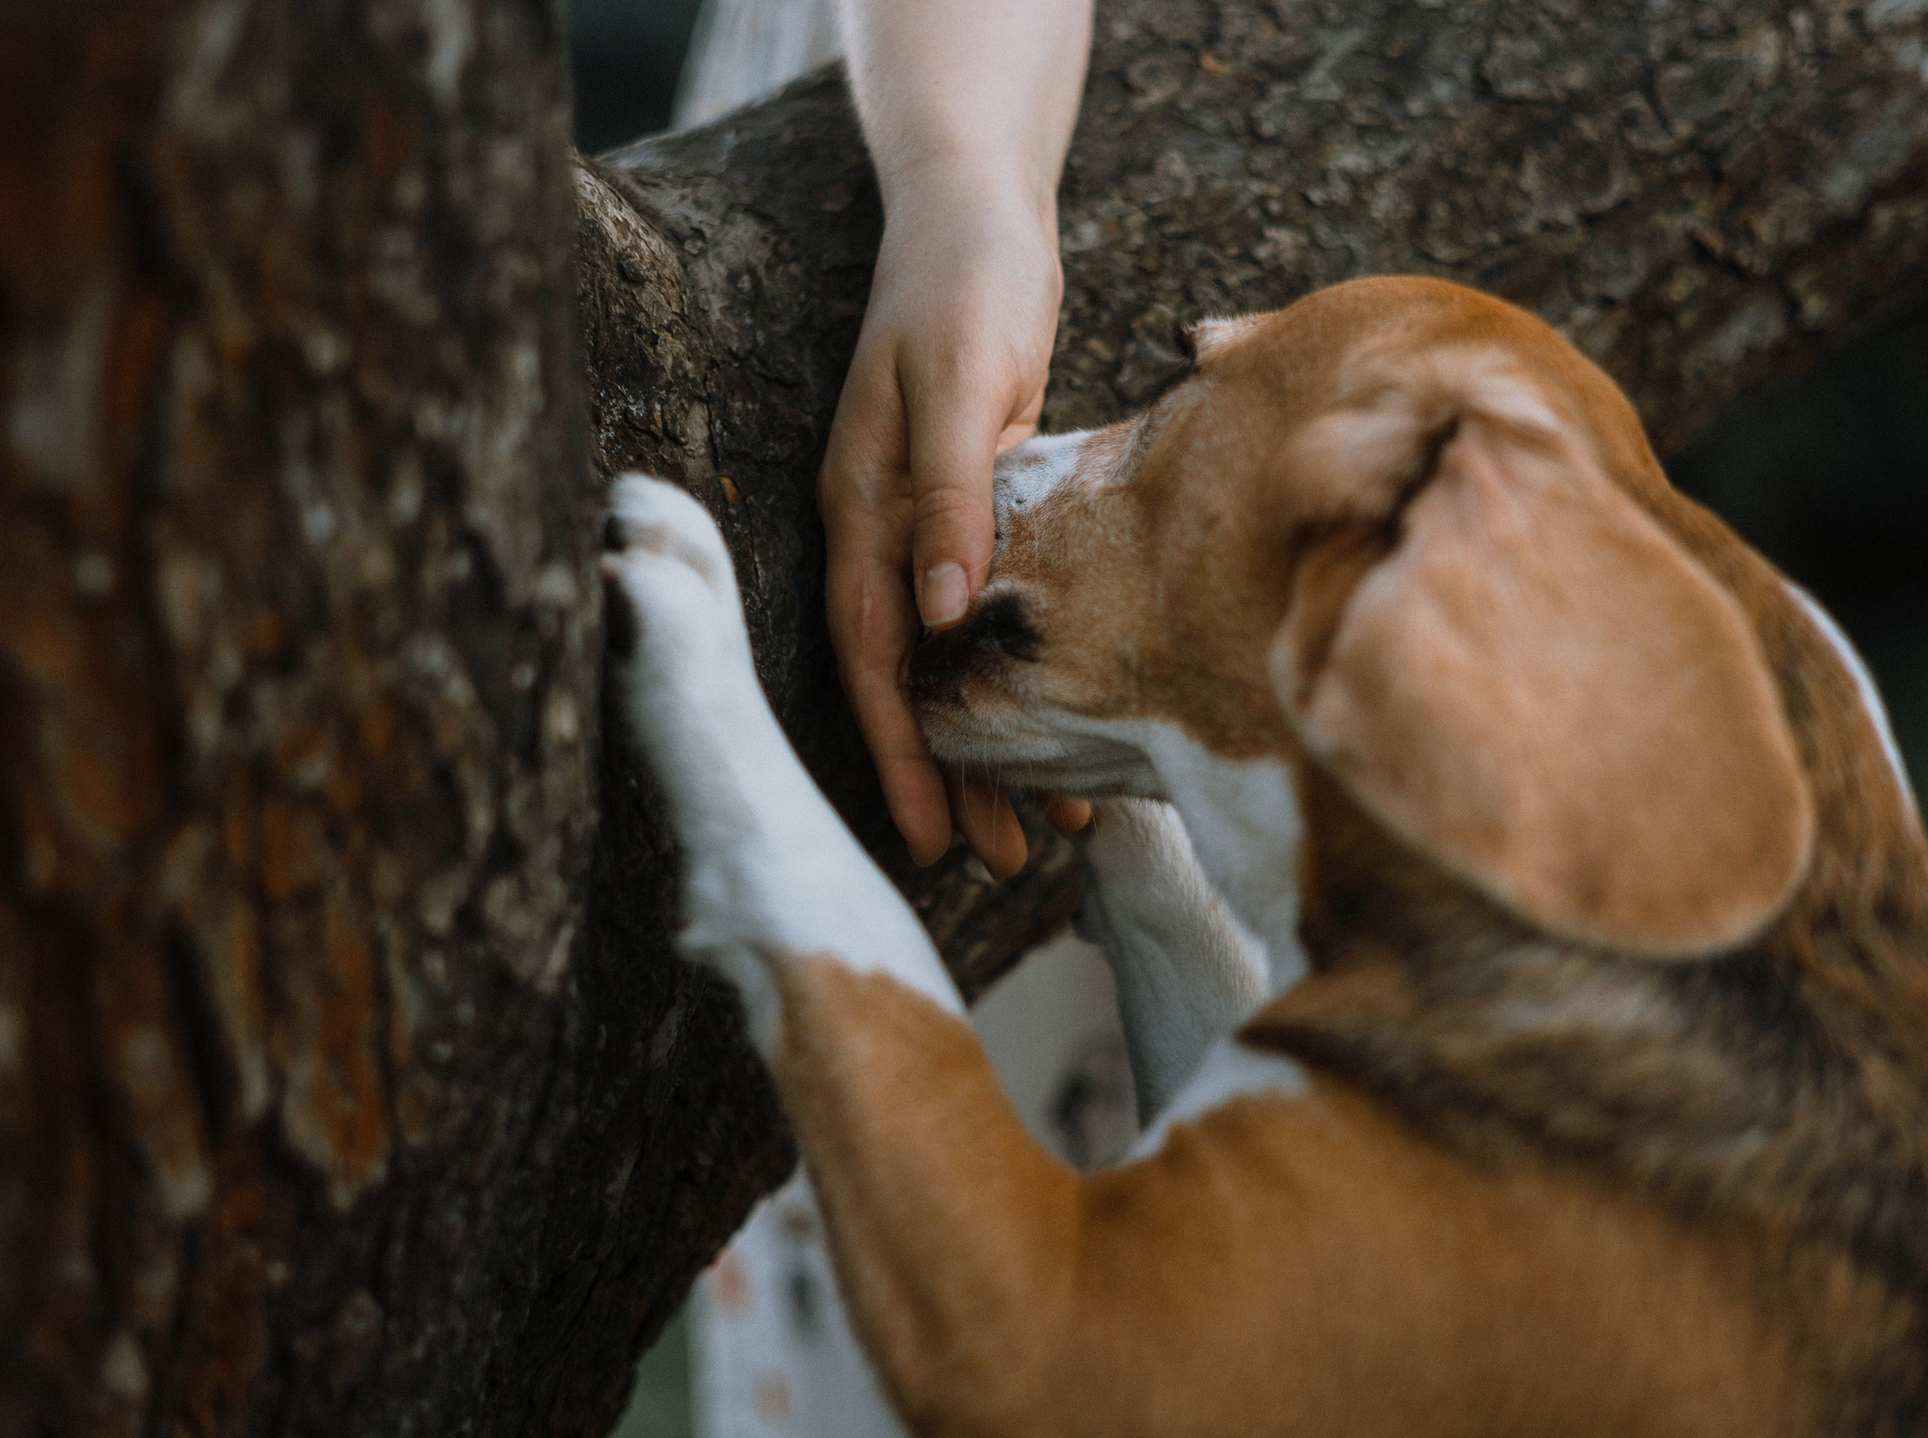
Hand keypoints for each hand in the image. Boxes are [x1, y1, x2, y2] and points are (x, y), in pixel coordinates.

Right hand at [820, 166, 1086, 877]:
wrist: (978, 215)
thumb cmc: (965, 287)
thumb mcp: (957, 384)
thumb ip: (946, 494)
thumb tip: (940, 615)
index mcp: (862, 512)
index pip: (876, 661)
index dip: (902, 754)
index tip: (931, 837)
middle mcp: (885, 532)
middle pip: (909, 682)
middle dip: (946, 776)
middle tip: (992, 865)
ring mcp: (927, 525)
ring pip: (949, 661)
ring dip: (987, 740)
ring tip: (1040, 828)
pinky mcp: (975, 509)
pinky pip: (988, 616)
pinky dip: (1017, 672)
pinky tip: (1065, 715)